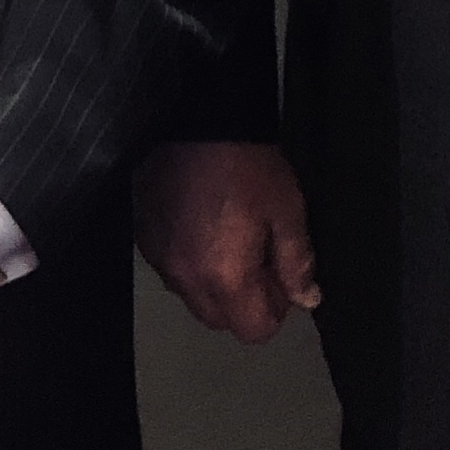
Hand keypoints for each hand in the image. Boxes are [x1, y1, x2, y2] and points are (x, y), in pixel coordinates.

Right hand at [134, 140, 319, 343]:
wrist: (196, 119)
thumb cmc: (247, 164)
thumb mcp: (288, 212)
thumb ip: (298, 263)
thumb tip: (306, 298)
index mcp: (224, 276)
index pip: (253, 330)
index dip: (275, 309)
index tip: (281, 277)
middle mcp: (185, 276)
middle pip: (219, 320)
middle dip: (243, 301)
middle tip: (259, 255)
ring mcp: (159, 258)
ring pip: (192, 296)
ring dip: (214, 282)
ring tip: (229, 236)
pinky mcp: (143, 237)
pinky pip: (171, 269)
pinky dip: (190, 260)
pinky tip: (202, 224)